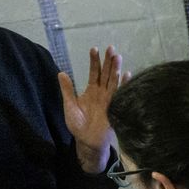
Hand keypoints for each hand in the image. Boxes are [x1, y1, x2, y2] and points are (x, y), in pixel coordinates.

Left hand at [59, 46, 125, 172]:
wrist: (87, 141)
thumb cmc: (78, 125)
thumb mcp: (70, 106)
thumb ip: (68, 90)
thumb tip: (61, 73)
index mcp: (91, 91)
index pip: (94, 72)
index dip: (94, 61)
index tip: (94, 49)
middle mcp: (102, 93)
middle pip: (106, 74)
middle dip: (108, 61)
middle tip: (111, 47)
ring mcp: (109, 100)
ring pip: (113, 81)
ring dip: (116, 69)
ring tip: (118, 57)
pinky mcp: (115, 108)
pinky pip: (120, 94)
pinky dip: (124, 85)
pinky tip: (128, 75)